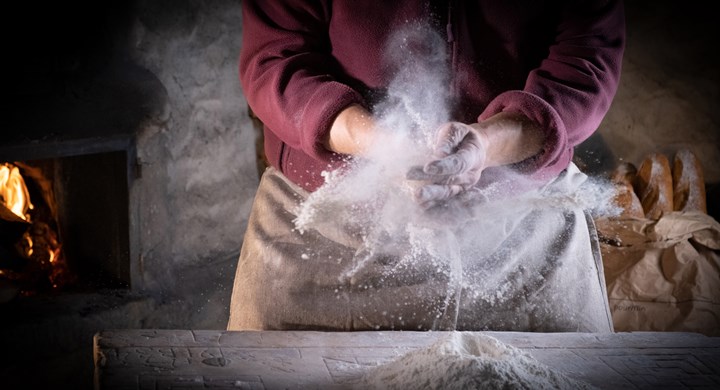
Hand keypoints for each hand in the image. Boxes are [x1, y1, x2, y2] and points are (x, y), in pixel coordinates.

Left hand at [406, 112, 544, 208]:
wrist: (476, 149)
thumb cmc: (461, 137)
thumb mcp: (456, 130)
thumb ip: (448, 139)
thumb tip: (439, 152)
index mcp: (472, 156)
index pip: (458, 163)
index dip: (444, 166)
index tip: (427, 168)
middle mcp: (470, 175)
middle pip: (450, 182)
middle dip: (432, 188)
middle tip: (416, 193)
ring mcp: (464, 187)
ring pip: (447, 195)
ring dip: (431, 200)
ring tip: (415, 202)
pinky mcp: (456, 194)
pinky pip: (446, 204)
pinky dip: (434, 210)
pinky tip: (419, 213)